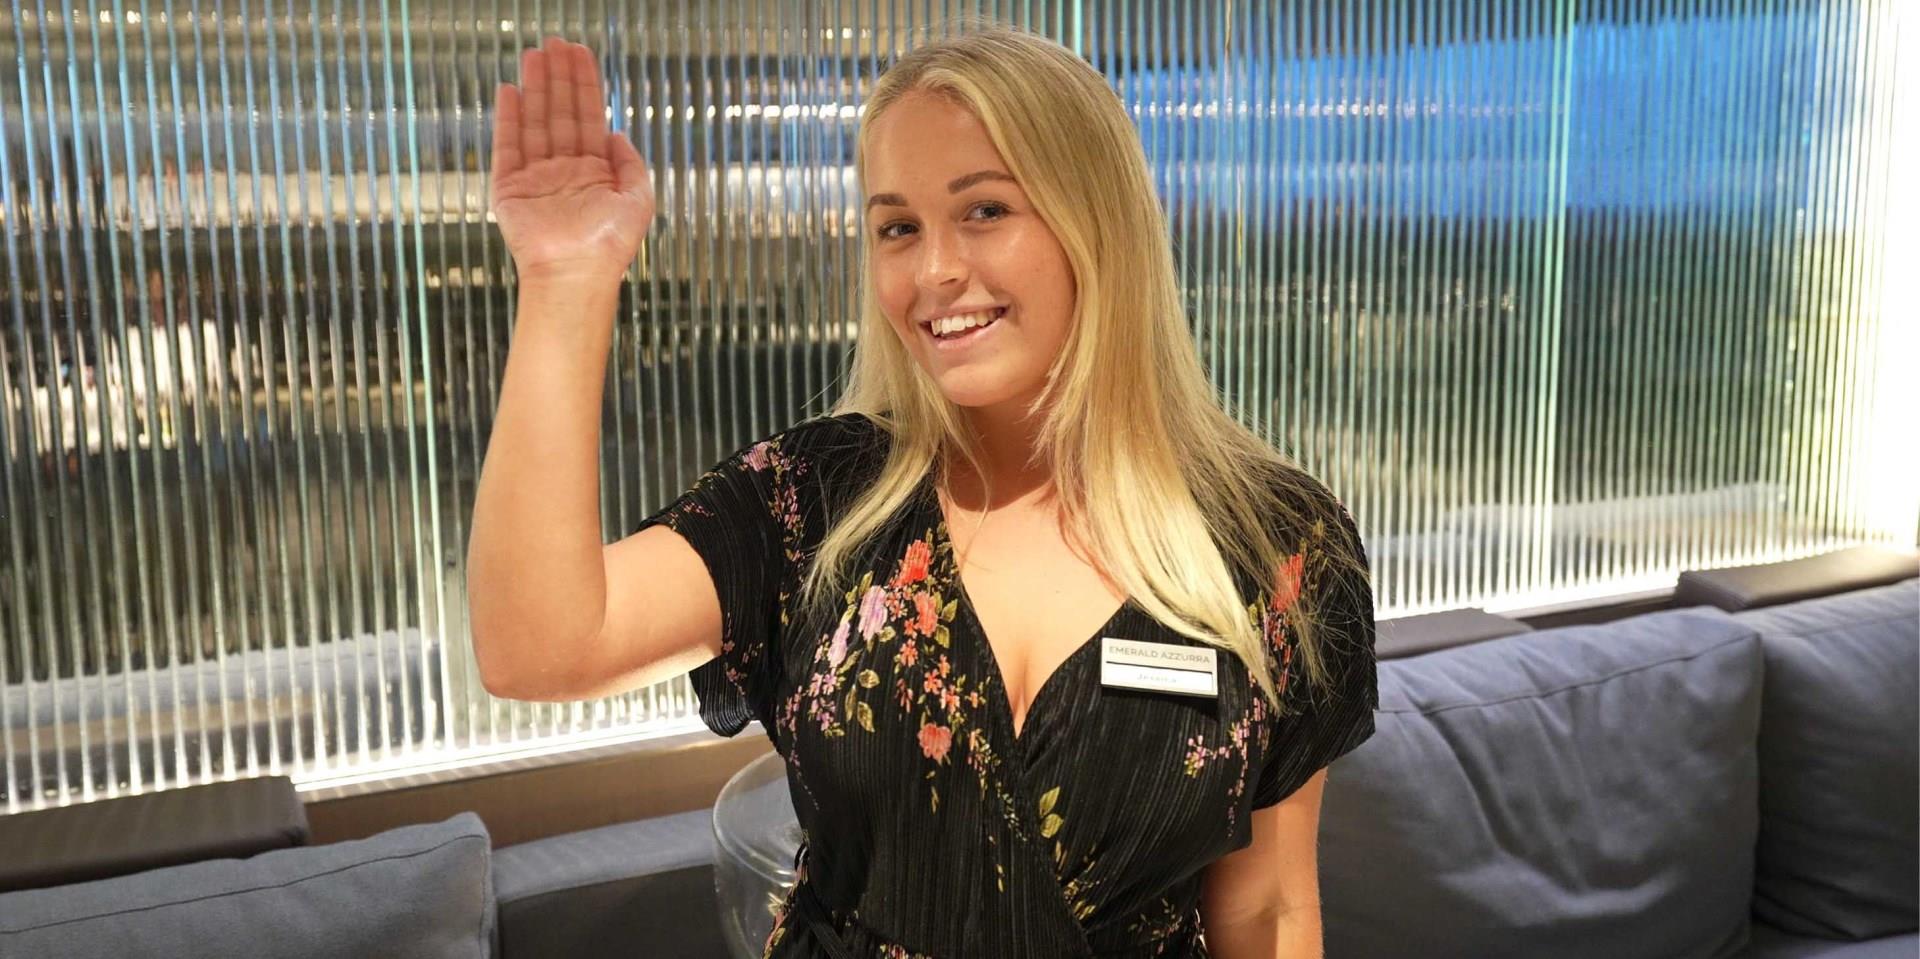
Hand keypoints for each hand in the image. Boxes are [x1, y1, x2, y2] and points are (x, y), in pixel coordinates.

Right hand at [490, 37, 653, 285]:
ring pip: (535, 121)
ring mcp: (536, 177)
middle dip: (558, 77)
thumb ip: (632, 164)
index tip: (579, 55)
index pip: (588, 117)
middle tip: (555, 43)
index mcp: (594, 172)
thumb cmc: (609, 245)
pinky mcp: (510, 187)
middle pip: (559, 112)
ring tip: (534, 55)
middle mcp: (564, 170)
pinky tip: (511, 91)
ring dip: (535, 87)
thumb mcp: (638, 200)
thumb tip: (618, 135)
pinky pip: (508, 145)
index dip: (584, 85)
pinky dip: (509, 118)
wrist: (577, 272)